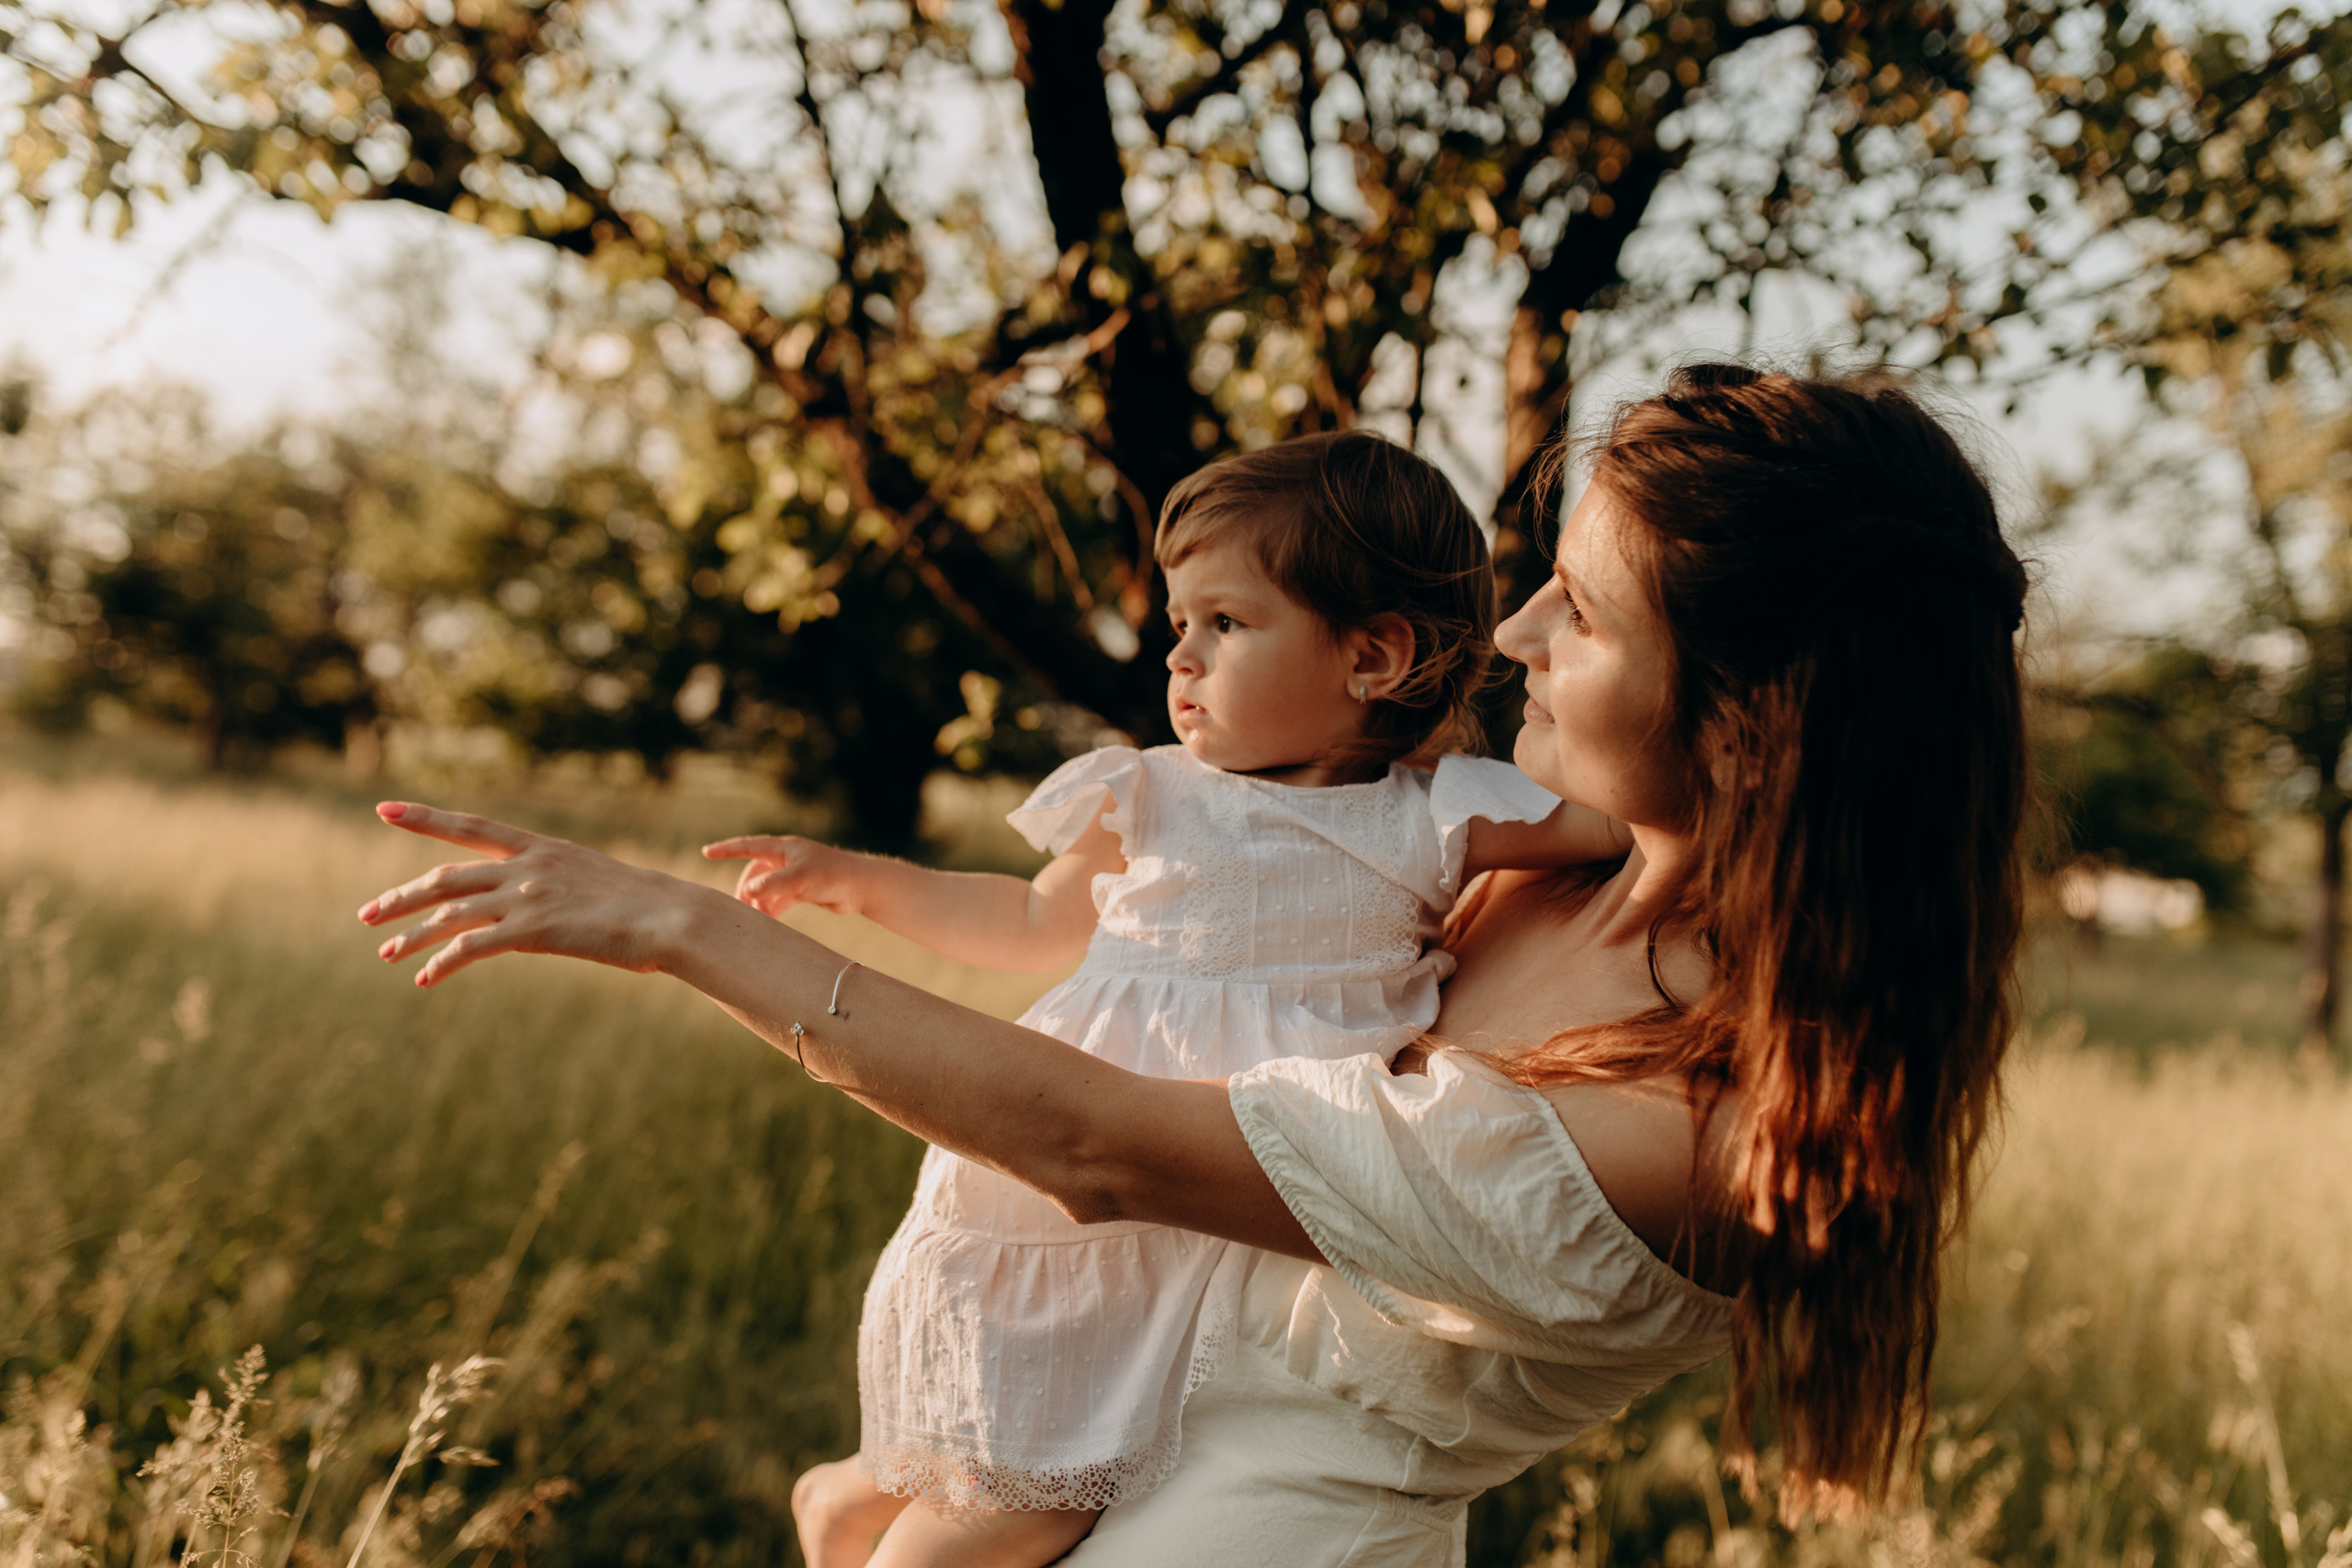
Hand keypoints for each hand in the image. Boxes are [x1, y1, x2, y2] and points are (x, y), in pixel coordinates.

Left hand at [359, 802, 702, 986]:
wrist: (672, 918)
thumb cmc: (646, 907)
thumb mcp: (593, 883)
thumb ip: (554, 888)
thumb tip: (534, 910)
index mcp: (542, 849)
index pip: (472, 827)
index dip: (425, 818)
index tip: (385, 809)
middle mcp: (527, 867)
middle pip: (446, 877)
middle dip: (401, 896)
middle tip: (367, 914)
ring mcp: (528, 898)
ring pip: (450, 913)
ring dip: (412, 934)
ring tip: (385, 953)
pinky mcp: (533, 931)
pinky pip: (471, 947)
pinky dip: (442, 962)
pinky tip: (425, 978)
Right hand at [700, 835, 866, 918]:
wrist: (862, 888)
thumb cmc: (832, 875)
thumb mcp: (798, 878)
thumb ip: (771, 884)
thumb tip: (746, 891)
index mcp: (784, 848)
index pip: (748, 846)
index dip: (726, 849)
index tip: (706, 852)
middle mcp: (787, 858)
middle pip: (755, 871)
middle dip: (745, 889)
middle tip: (738, 907)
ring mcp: (795, 874)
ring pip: (766, 888)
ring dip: (758, 902)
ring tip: (753, 918)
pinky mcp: (803, 890)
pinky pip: (778, 899)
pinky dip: (771, 909)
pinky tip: (768, 922)